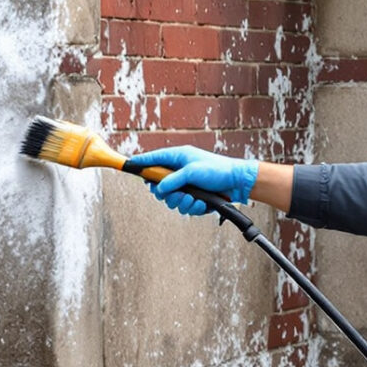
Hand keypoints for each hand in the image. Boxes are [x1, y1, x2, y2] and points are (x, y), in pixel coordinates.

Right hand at [122, 146, 259, 217]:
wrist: (237, 183)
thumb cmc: (217, 170)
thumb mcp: (192, 172)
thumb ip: (172, 180)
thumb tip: (158, 189)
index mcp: (177, 158)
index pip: (152, 159)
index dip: (140, 163)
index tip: (129, 166)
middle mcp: (179, 171)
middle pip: (158, 186)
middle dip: (166, 194)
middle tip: (176, 194)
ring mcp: (185, 186)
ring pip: (170, 200)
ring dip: (181, 203)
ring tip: (194, 199)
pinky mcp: (193, 198)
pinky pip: (183, 207)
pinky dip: (192, 208)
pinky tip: (202, 204)